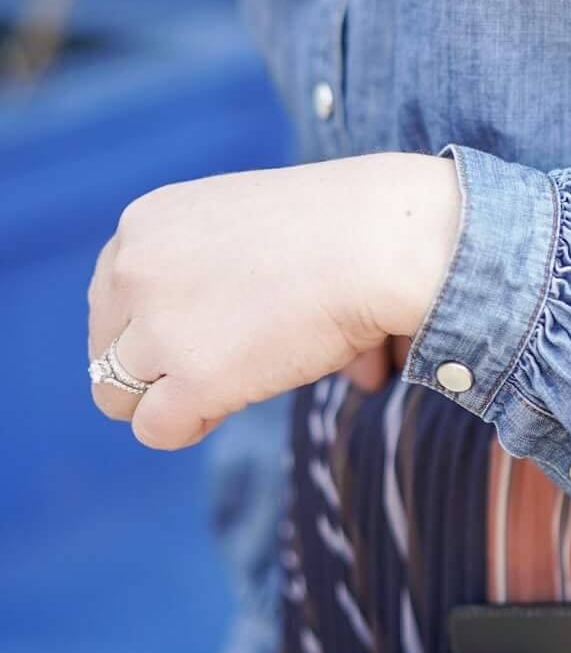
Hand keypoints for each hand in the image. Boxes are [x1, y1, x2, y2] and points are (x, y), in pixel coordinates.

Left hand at [88, 152, 461, 450]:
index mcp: (145, 223)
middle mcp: (134, 270)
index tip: (200, 330)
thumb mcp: (256, 228)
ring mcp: (157, 326)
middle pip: (105, 348)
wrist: (383, 242)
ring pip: (116, 395)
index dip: (153, 324)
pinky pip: (156, 429)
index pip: (111, 296)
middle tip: (219, 360)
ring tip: (230, 383)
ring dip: (169, 396)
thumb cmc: (350, 229)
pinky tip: (232, 401)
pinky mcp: (192, 378)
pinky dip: (191, 425)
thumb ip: (232, 276)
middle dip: (154, 363)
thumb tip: (302, 346)